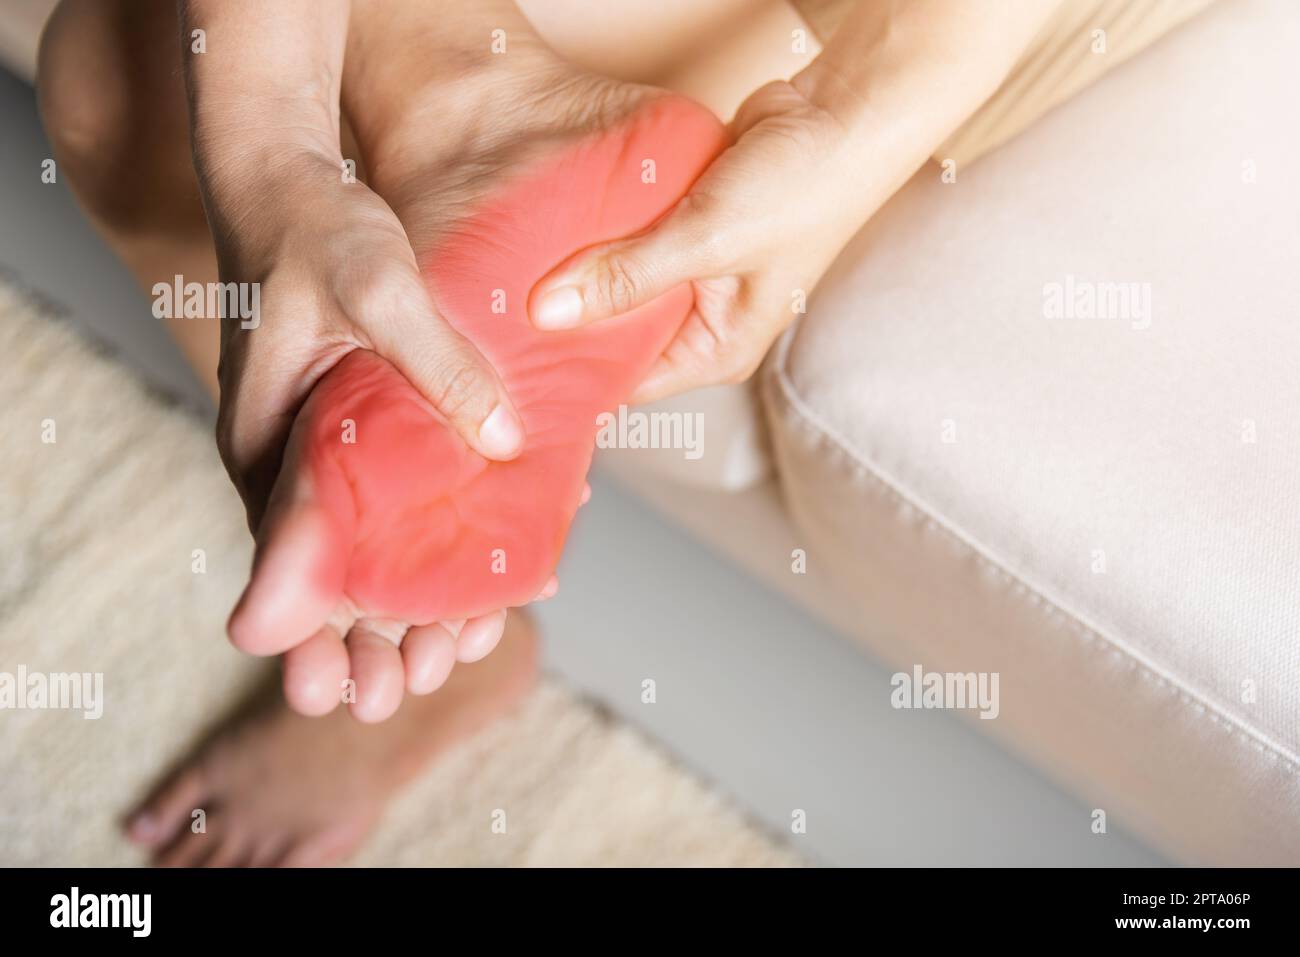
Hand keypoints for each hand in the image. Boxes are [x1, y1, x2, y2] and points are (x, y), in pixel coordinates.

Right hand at [200, 145, 526, 721]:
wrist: (291, 180)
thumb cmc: (315, 229)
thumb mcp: (377, 288)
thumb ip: (438, 364)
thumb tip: (506, 442)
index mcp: (263, 445)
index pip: (289, 566)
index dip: (323, 635)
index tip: (354, 686)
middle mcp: (285, 461)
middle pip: (324, 576)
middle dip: (366, 639)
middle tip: (414, 686)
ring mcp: (319, 451)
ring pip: (360, 549)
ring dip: (402, 604)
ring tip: (452, 653)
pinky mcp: (353, 431)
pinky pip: (389, 503)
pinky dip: (429, 542)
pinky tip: (481, 575)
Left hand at [526, 80, 865, 402]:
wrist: (842, 115)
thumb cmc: (801, 191)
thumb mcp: (706, 241)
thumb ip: (626, 276)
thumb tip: (548, 312)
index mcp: (717, 352)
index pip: (626, 386)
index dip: (571, 378)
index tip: (511, 366)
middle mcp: (704, 323)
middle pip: (616, 336)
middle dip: (569, 321)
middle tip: (502, 310)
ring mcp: (695, 277)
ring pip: (619, 285)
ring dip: (582, 271)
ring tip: (516, 268)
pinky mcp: (686, 230)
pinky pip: (630, 241)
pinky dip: (603, 232)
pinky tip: (555, 224)